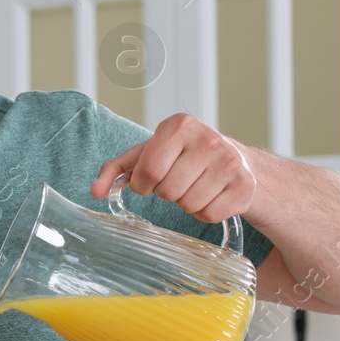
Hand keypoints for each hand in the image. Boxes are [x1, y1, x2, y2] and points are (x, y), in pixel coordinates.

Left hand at [89, 114, 256, 221]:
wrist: (235, 160)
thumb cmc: (181, 156)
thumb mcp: (147, 154)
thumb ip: (117, 170)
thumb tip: (95, 191)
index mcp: (180, 125)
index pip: (149, 170)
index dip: (143, 184)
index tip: (148, 181)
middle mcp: (208, 140)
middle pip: (168, 191)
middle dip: (166, 193)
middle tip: (176, 181)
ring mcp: (230, 162)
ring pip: (189, 205)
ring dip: (185, 203)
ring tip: (194, 186)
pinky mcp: (244, 186)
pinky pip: (210, 215)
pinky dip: (205, 212)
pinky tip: (211, 195)